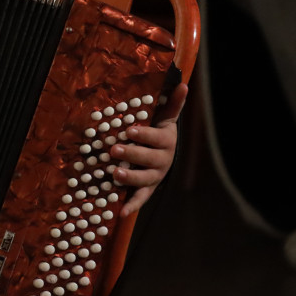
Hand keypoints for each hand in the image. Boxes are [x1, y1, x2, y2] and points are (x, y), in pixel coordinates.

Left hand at [109, 83, 187, 216]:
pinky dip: (132, 206)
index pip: (155, 138)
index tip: (129, 130)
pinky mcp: (148, 188)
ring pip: (144, 179)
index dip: (143, 135)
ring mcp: (155, 176)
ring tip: (114, 173)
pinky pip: (141, 198)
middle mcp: (163, 160)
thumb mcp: (165, 117)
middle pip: (148, 159)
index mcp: (166, 141)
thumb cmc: (158, 132)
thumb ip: (172, 103)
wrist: (163, 153)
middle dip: (130, 154)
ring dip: (129, 178)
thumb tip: (182, 83)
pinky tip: (121, 212)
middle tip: (113, 149)